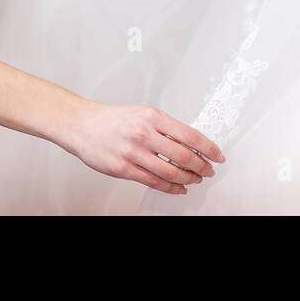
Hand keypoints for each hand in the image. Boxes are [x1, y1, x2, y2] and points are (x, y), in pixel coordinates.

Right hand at [58, 102, 225, 195]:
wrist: (82, 125)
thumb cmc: (112, 119)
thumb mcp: (143, 113)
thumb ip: (165, 127)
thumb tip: (190, 142)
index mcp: (152, 116)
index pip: (190, 134)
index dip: (208, 148)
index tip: (218, 155)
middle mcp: (144, 133)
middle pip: (183, 156)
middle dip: (201, 166)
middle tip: (208, 170)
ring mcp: (133, 152)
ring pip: (170, 172)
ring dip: (188, 179)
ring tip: (195, 180)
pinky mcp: (123, 168)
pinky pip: (153, 182)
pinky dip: (170, 187)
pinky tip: (178, 187)